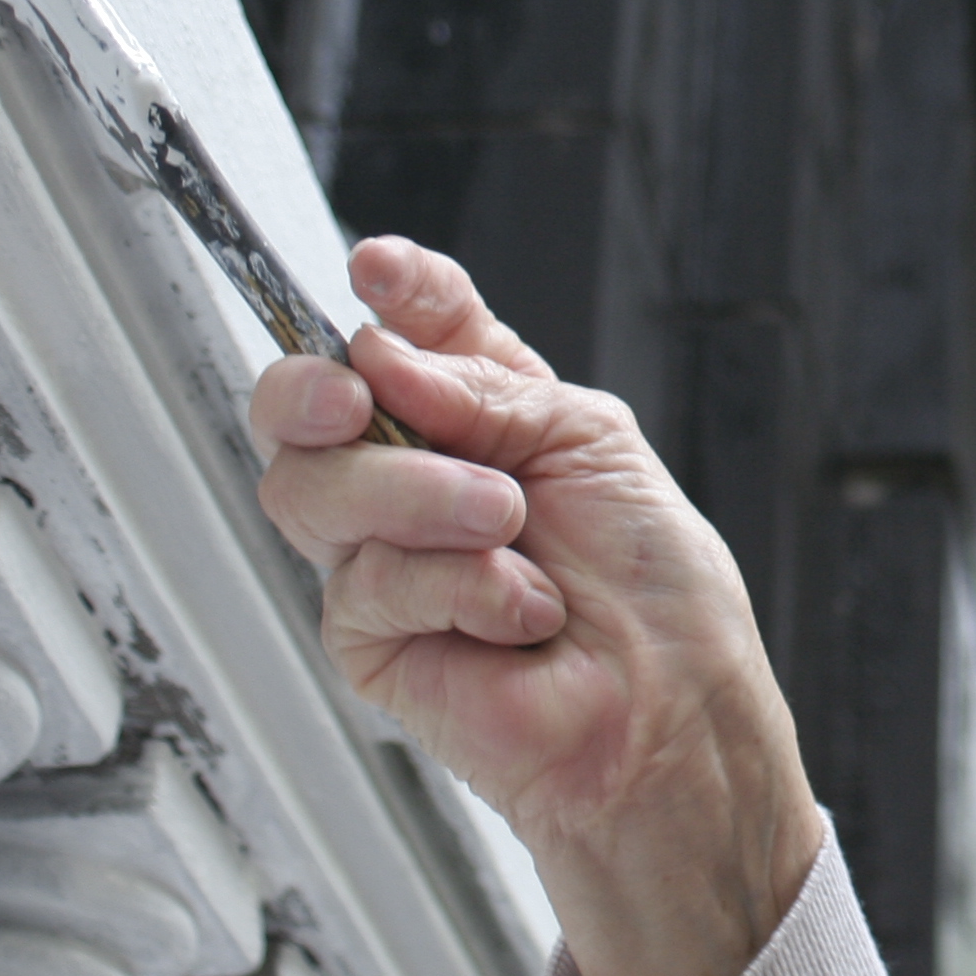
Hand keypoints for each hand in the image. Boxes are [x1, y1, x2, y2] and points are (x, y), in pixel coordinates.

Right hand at [250, 237, 822, 975]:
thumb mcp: (591, 442)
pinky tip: (515, 611)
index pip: (411, 331)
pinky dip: (455, 585)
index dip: (390, 293)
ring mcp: (384, 556)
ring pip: (313, 484)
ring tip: (504, 523)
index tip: (377, 269)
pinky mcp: (369, 638)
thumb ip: (487, 395)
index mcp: (481, 414)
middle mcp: (418, 475)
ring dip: (419, 493)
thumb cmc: (653, 585)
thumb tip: (384, 360)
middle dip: (317, 387)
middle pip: (306, 405)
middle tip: (358, 397)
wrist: (669, 706)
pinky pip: (364, 580)